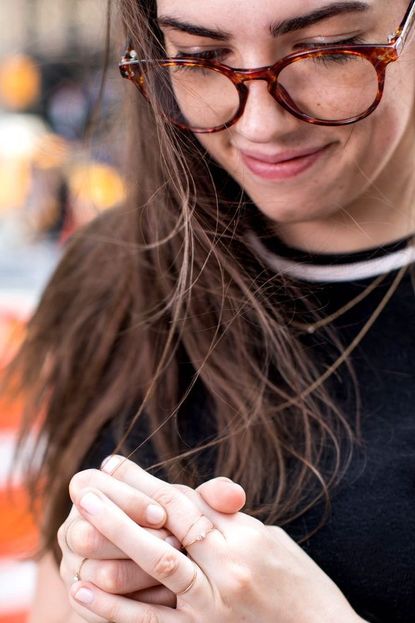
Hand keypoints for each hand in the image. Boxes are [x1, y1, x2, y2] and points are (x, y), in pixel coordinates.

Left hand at [68, 456, 362, 622]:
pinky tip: (83, 590)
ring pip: (155, 567)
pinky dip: (115, 607)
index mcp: (246, 537)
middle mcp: (228, 568)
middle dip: (122, 503)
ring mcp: (214, 607)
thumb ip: (228, 521)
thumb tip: (189, 500)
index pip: (186, 501)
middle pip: (165, 525)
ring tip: (75, 527)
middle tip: (84, 486)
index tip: (115, 465)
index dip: (146, 482)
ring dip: (112, 544)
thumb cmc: (302, 586)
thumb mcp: (271, 540)